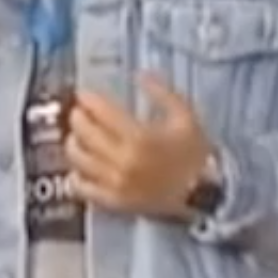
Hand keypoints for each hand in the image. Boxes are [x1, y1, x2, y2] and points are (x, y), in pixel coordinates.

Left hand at [66, 77, 217, 218]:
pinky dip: (76, 176)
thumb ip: (162, 93)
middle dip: (77, 117)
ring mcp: (116, 183)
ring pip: (78, 159)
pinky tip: (79, 168)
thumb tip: (140, 75)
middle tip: (79, 112)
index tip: (83, 94)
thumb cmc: (195, 152)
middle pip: (85, 133)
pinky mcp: (114, 201)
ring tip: (77, 136)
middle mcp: (122, 161)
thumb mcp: (185, 116)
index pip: (102, 112)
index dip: (88, 100)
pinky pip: (82, 188)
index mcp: (140, 137)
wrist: (204, 192)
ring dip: (73, 143)